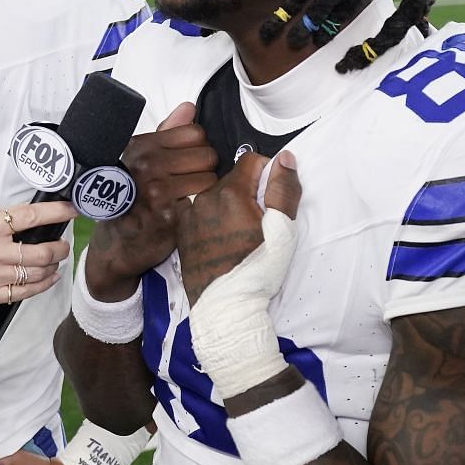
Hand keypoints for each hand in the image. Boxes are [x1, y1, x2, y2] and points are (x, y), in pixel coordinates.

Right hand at [0, 200, 75, 308]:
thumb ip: (4, 219)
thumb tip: (36, 216)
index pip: (31, 217)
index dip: (56, 213)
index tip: (70, 211)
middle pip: (41, 252)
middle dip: (59, 249)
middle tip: (62, 246)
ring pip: (37, 273)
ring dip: (52, 266)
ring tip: (54, 261)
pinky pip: (26, 291)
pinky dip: (43, 284)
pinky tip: (49, 277)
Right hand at [86, 102, 217, 293]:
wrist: (116, 243)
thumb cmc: (130, 198)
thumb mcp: (139, 159)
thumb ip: (167, 132)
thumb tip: (189, 107)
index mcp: (141, 146)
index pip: (195, 133)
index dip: (197, 147)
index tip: (187, 161)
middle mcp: (147, 165)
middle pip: (207, 154)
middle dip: (204, 168)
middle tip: (190, 182)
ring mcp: (158, 191)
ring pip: (210, 178)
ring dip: (206, 189)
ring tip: (189, 196)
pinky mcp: (170, 215)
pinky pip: (205, 201)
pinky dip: (202, 206)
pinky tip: (188, 211)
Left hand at [175, 150, 303, 304]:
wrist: (225, 307)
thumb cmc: (256, 270)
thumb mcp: (282, 230)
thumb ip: (283, 190)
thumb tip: (284, 157)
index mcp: (229, 193)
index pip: (251, 160)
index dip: (267, 174)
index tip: (271, 198)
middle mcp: (203, 198)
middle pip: (232, 178)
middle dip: (248, 192)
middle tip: (258, 222)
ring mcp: (188, 214)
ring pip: (215, 195)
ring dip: (229, 204)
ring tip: (239, 233)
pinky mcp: (180, 230)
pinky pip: (199, 211)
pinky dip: (211, 217)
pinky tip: (221, 238)